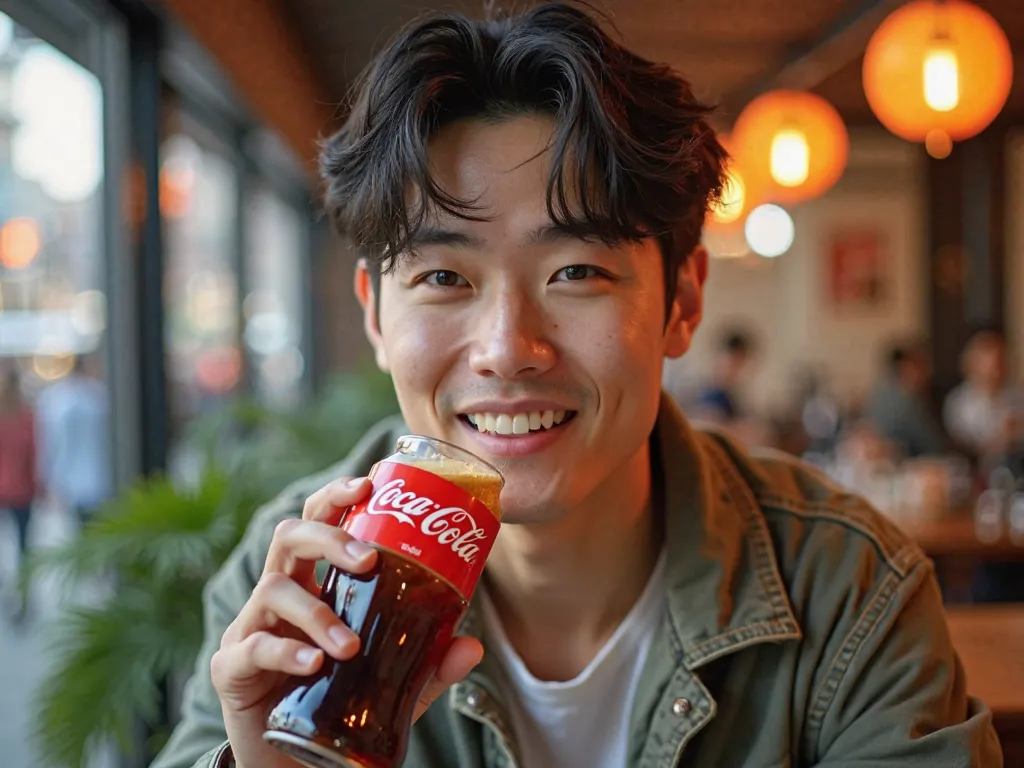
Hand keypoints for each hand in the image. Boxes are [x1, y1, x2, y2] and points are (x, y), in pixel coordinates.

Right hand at [209, 476, 483, 767]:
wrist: (293, 759)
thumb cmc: (340, 702)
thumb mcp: (393, 683)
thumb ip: (428, 664)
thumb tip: (473, 647)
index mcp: (315, 583)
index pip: (318, 521)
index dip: (337, 497)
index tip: (368, 484)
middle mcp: (279, 594)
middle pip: (289, 536)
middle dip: (328, 536)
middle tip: (368, 558)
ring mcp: (250, 627)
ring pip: (273, 589)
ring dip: (317, 613)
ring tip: (350, 646)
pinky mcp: (231, 667)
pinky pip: (253, 646)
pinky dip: (286, 652)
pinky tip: (314, 664)